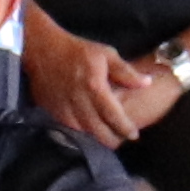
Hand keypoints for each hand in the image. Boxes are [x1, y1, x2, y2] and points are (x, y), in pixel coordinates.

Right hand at [23, 31, 163, 145]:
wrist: (42, 50)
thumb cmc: (77, 51)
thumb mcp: (106, 55)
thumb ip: (126, 72)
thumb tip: (147, 83)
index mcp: (95, 88)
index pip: (114, 116)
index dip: (125, 128)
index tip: (134, 134)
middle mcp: (79, 102)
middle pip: (98, 131)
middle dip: (112, 139)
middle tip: (121, 140)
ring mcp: (63, 109)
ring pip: (83, 132)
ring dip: (96, 137)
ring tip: (107, 137)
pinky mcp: (51, 111)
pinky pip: (68, 127)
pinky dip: (80, 131)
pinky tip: (87, 130)